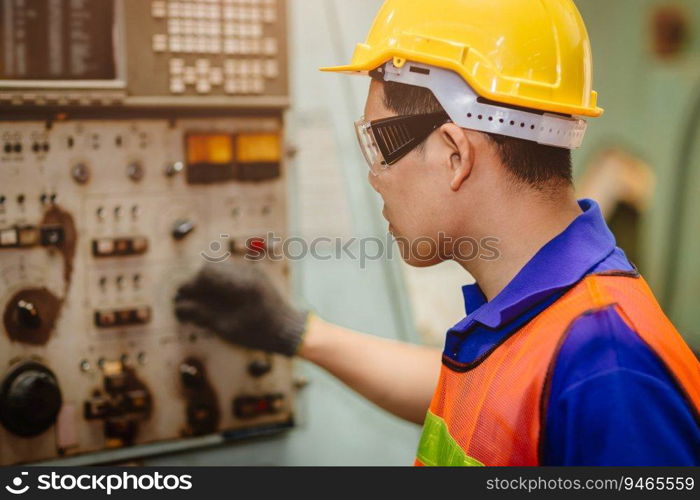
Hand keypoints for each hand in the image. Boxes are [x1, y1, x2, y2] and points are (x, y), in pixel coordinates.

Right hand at [174, 261, 307, 355]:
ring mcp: (252, 271)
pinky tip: (217, 298)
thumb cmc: (258, 333)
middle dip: (197, 282)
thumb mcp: (227, 328)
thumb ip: (201, 315)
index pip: (206, 274)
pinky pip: (230, 271)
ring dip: (208, 281)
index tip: (181, 298)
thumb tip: (179, 307)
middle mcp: (246, 272)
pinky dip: (219, 281)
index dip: (190, 285)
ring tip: (202, 300)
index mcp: (240, 284)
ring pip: (220, 267)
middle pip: (211, 266)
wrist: (287, 330)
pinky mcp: (255, 274)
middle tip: (189, 299)